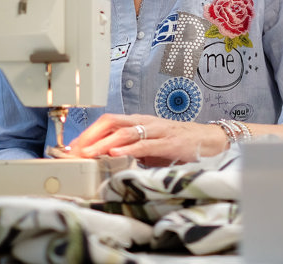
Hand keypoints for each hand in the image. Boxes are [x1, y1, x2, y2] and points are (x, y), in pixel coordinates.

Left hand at [68, 113, 229, 166]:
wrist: (210, 140)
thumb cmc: (178, 144)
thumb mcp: (150, 147)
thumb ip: (131, 151)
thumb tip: (106, 160)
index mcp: (138, 122)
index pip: (107, 122)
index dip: (88, 133)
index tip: (71, 148)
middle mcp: (145, 122)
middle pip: (111, 122)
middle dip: (90, 136)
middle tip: (74, 152)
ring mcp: (157, 131)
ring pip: (124, 132)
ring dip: (103, 143)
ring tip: (88, 154)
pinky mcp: (169, 143)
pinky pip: (145, 144)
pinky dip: (128, 148)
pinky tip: (114, 153)